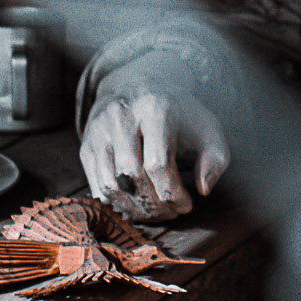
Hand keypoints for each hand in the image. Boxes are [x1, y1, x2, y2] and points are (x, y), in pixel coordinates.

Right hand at [78, 88, 229, 217]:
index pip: (158, 164)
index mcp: (154, 108)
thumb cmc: (177, 114)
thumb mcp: (207, 128)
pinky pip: (97, 186)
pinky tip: (136, 206)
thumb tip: (203, 189)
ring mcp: (98, 131)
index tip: (186, 205)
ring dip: (135, 209)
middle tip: (171, 212)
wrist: (138, 87)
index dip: (173, 193)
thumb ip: (215, 159)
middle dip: (155, 205)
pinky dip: (116, 205)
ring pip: (111, 186)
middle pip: (133, 177)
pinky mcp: (85, 145)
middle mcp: (120, 116)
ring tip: (154, 213)